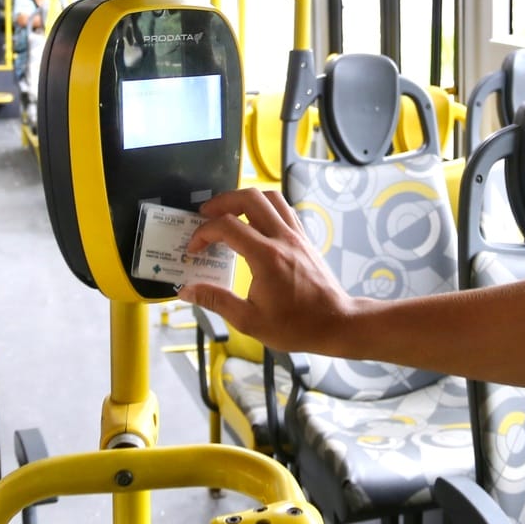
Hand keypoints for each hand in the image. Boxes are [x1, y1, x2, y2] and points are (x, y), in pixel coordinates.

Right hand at [186, 188, 358, 353]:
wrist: (336, 323)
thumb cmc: (297, 325)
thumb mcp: (249, 321)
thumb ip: (216, 301)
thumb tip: (188, 290)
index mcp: (266, 257)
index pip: (227, 226)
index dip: (203, 233)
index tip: (194, 248)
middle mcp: (282, 239)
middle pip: (250, 198)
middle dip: (222, 201)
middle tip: (206, 215)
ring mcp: (296, 236)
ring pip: (270, 197)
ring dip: (245, 199)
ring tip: (229, 213)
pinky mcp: (304, 239)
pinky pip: (284, 210)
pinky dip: (265, 207)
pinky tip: (255, 223)